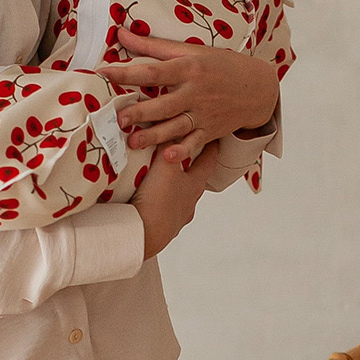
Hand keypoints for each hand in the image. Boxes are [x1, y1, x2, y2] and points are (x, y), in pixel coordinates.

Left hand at [99, 29, 278, 164]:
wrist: (257, 88)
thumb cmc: (220, 65)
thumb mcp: (191, 50)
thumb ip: (153, 45)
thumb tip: (122, 33)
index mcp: (188, 68)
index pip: (153, 70)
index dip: (128, 72)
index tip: (105, 72)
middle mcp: (195, 92)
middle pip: (164, 103)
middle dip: (141, 112)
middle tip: (119, 118)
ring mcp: (203, 114)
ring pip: (176, 126)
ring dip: (155, 136)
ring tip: (133, 142)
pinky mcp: (210, 131)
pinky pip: (195, 143)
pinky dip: (183, 152)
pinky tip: (168, 158)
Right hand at [130, 142, 219, 259]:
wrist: (145, 233)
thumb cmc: (159, 199)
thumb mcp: (164, 165)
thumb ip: (167, 144)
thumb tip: (171, 127)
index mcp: (195, 185)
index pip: (208, 162)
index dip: (211, 149)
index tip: (214, 139)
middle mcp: (190, 201)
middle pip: (196, 181)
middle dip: (193, 169)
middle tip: (189, 158)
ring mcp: (179, 217)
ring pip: (182, 198)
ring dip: (177, 189)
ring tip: (168, 181)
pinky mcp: (165, 228)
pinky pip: (167, 212)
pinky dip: (163, 204)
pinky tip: (155, 203)